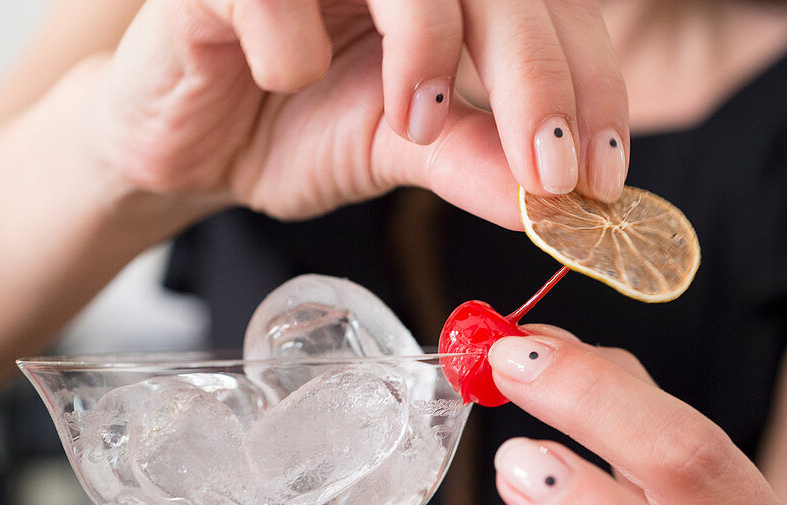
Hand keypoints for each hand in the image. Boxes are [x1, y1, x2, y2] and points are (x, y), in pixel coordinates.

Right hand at [88, 0, 628, 228]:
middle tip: (549, 170)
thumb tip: (558, 202)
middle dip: (537, 75)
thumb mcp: (400, 153)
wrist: (185, 145)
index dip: (589, 84)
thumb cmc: (292, 128)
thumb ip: (475, 162)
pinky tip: (273, 78)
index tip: (601, 177)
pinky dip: (287, 50)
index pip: (549, 9)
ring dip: (426, 43)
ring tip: (416, 122)